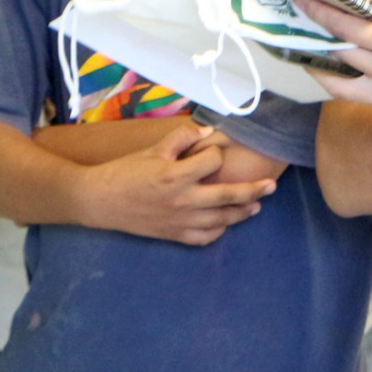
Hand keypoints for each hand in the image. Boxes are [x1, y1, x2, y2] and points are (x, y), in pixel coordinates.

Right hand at [76, 120, 275, 244]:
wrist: (99, 201)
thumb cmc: (125, 171)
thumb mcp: (152, 149)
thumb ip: (182, 138)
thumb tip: (208, 133)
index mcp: (176, 175)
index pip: (213, 162)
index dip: (216, 153)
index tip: (214, 150)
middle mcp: (183, 201)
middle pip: (228, 196)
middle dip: (253, 190)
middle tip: (271, 186)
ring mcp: (179, 221)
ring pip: (221, 220)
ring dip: (241, 213)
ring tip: (255, 206)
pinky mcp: (173, 235)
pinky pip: (204, 238)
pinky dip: (218, 231)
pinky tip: (225, 223)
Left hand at [298, 0, 371, 120]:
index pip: (346, 28)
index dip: (321, 14)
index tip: (304, 3)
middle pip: (341, 57)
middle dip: (321, 38)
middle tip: (308, 25)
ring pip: (342, 89)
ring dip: (325, 71)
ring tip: (316, 56)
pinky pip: (367, 99)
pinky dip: (355, 84)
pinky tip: (352, 70)